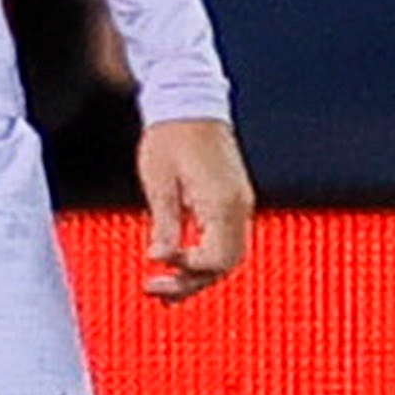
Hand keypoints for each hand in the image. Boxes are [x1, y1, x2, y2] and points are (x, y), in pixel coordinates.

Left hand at [137, 117, 253, 302]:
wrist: (188, 103)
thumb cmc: (170, 137)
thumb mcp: (159, 183)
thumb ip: (165, 225)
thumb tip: (159, 260)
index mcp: (223, 203)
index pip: (215, 259)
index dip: (186, 270)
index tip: (156, 265)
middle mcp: (239, 207)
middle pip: (226, 264)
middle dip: (192, 283)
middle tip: (155, 291)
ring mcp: (239, 204)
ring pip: (228, 256)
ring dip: (198, 275)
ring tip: (164, 290)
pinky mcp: (232, 201)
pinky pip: (225, 240)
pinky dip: (204, 257)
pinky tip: (179, 264)